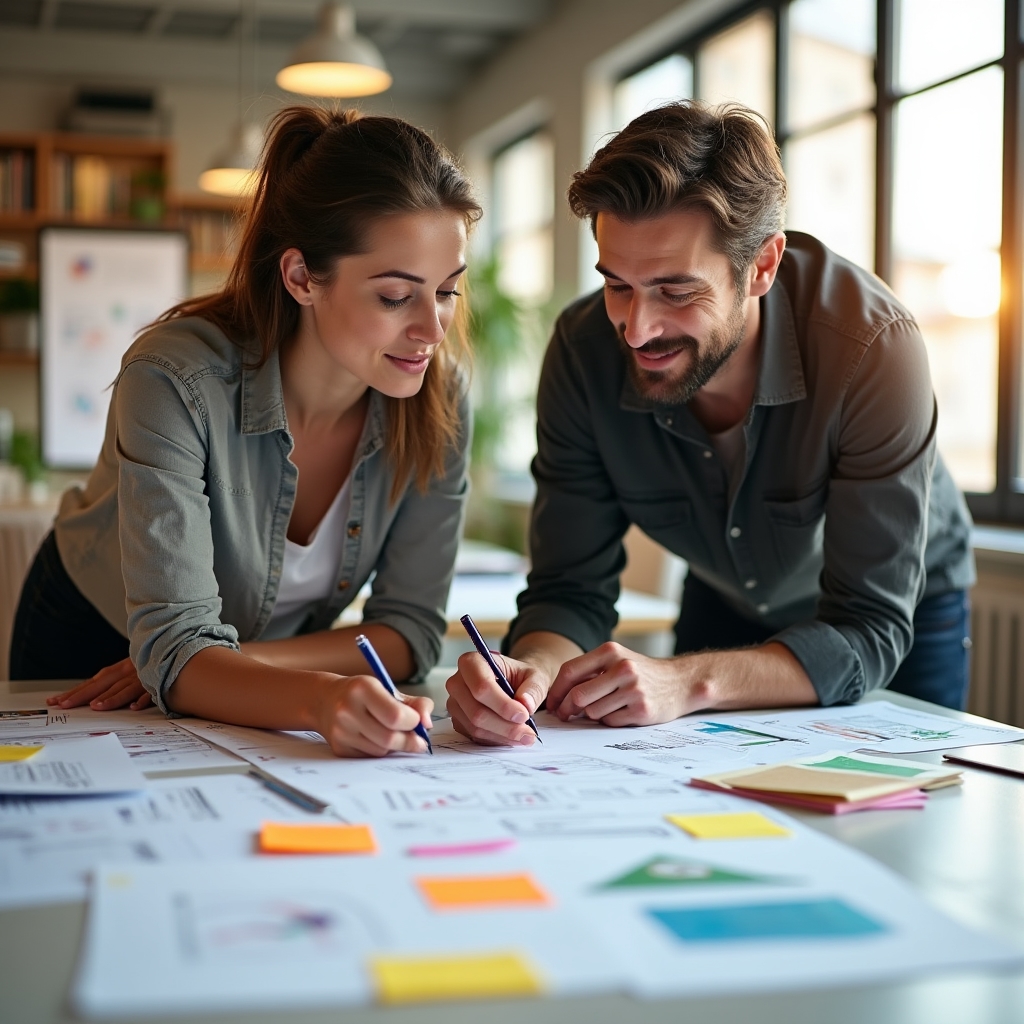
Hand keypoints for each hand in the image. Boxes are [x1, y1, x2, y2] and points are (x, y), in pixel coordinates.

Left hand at [46, 658, 151, 711]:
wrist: (180, 647)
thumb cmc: (155, 663)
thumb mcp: (135, 668)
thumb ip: (118, 680)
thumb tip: (95, 696)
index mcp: (122, 668)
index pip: (95, 681)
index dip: (76, 691)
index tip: (57, 701)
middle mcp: (130, 671)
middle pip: (103, 684)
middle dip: (83, 695)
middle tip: (65, 705)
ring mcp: (144, 676)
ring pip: (125, 688)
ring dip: (111, 698)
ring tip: (96, 707)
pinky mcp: (161, 681)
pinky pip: (152, 691)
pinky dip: (144, 698)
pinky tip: (135, 707)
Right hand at [315, 675, 432, 756]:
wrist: (325, 700)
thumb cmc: (364, 694)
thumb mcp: (389, 690)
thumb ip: (416, 704)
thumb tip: (428, 724)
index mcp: (363, 688)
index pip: (396, 716)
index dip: (413, 722)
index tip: (417, 721)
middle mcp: (347, 710)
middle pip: (390, 738)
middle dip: (409, 741)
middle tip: (418, 741)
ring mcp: (341, 731)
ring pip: (381, 750)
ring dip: (395, 747)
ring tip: (395, 735)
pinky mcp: (339, 748)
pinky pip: (370, 757)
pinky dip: (381, 751)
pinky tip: (378, 739)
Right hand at [445, 651, 549, 745]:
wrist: (514, 683)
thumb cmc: (521, 676)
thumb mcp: (535, 675)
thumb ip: (533, 688)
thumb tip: (526, 705)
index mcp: (473, 662)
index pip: (482, 686)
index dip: (503, 705)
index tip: (524, 715)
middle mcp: (458, 682)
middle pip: (476, 711)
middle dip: (505, 726)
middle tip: (528, 732)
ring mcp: (455, 703)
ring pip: (475, 727)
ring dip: (502, 735)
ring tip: (525, 736)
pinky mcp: (458, 720)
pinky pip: (474, 736)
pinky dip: (496, 739)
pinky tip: (512, 736)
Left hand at [546, 642, 696, 726]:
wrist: (679, 682)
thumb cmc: (641, 672)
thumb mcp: (616, 660)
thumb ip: (589, 672)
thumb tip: (557, 695)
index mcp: (611, 651)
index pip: (570, 671)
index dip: (556, 691)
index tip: (552, 704)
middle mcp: (622, 668)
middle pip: (578, 695)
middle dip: (567, 709)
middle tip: (565, 715)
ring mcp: (633, 689)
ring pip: (593, 712)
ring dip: (592, 714)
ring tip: (606, 706)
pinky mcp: (642, 710)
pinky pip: (610, 722)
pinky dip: (609, 720)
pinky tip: (621, 711)